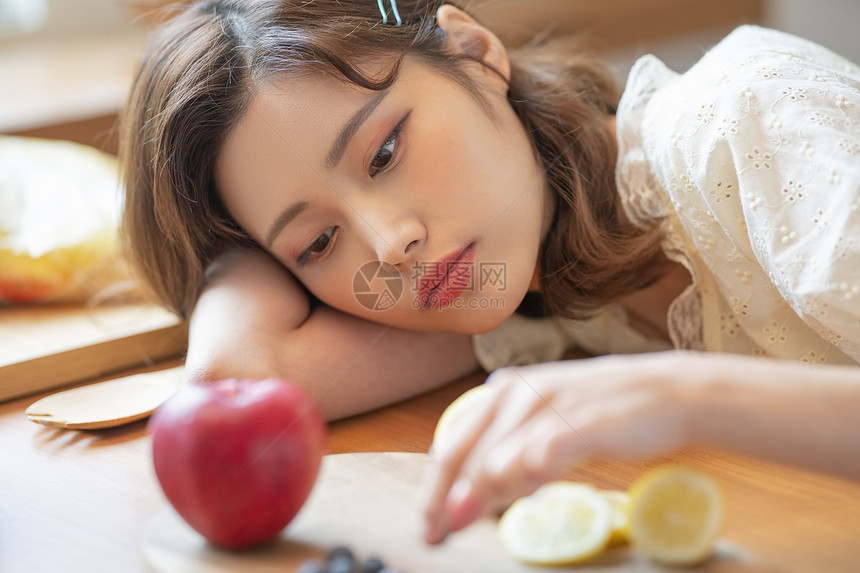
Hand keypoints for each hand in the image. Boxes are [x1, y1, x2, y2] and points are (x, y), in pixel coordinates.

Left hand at [421, 351, 697, 543]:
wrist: (668, 392)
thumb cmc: (601, 412)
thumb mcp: (544, 421)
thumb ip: (505, 455)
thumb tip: (465, 500)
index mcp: (502, 390)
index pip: (450, 446)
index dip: (433, 491)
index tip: (429, 525)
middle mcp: (515, 392)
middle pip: (461, 459)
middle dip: (448, 503)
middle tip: (441, 534)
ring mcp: (545, 404)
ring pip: (493, 466)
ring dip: (496, 495)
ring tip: (525, 495)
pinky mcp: (575, 421)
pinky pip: (534, 460)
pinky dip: (527, 481)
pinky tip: (539, 487)